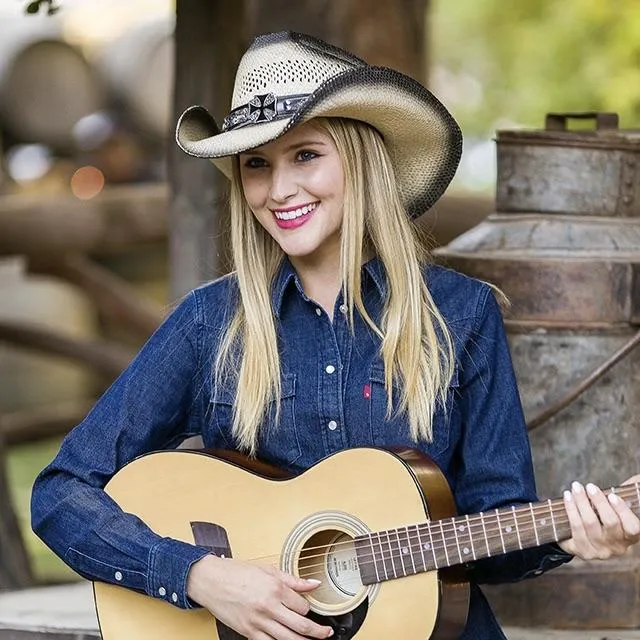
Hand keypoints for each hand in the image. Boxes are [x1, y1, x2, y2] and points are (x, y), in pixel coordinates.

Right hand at [186, 554, 333, 639]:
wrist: (211, 580)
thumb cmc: (237, 572)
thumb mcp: (268, 570)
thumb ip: (293, 580)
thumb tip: (314, 583)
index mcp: (275, 588)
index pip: (303, 605)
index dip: (309, 609)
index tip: (311, 610)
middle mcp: (269, 606)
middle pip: (300, 626)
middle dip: (317, 632)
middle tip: (326, 634)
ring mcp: (258, 622)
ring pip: (288, 639)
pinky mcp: (248, 632)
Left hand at [558, 475, 639, 558]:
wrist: (583, 539)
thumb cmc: (603, 518)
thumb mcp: (616, 510)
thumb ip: (625, 497)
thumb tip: (636, 480)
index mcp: (629, 536)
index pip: (633, 527)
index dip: (624, 512)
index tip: (613, 496)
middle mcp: (617, 546)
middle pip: (610, 523)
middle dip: (599, 502)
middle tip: (590, 486)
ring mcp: (600, 551)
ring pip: (590, 524)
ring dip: (581, 502)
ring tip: (576, 487)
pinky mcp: (584, 551)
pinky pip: (575, 528)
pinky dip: (571, 510)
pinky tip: (568, 497)